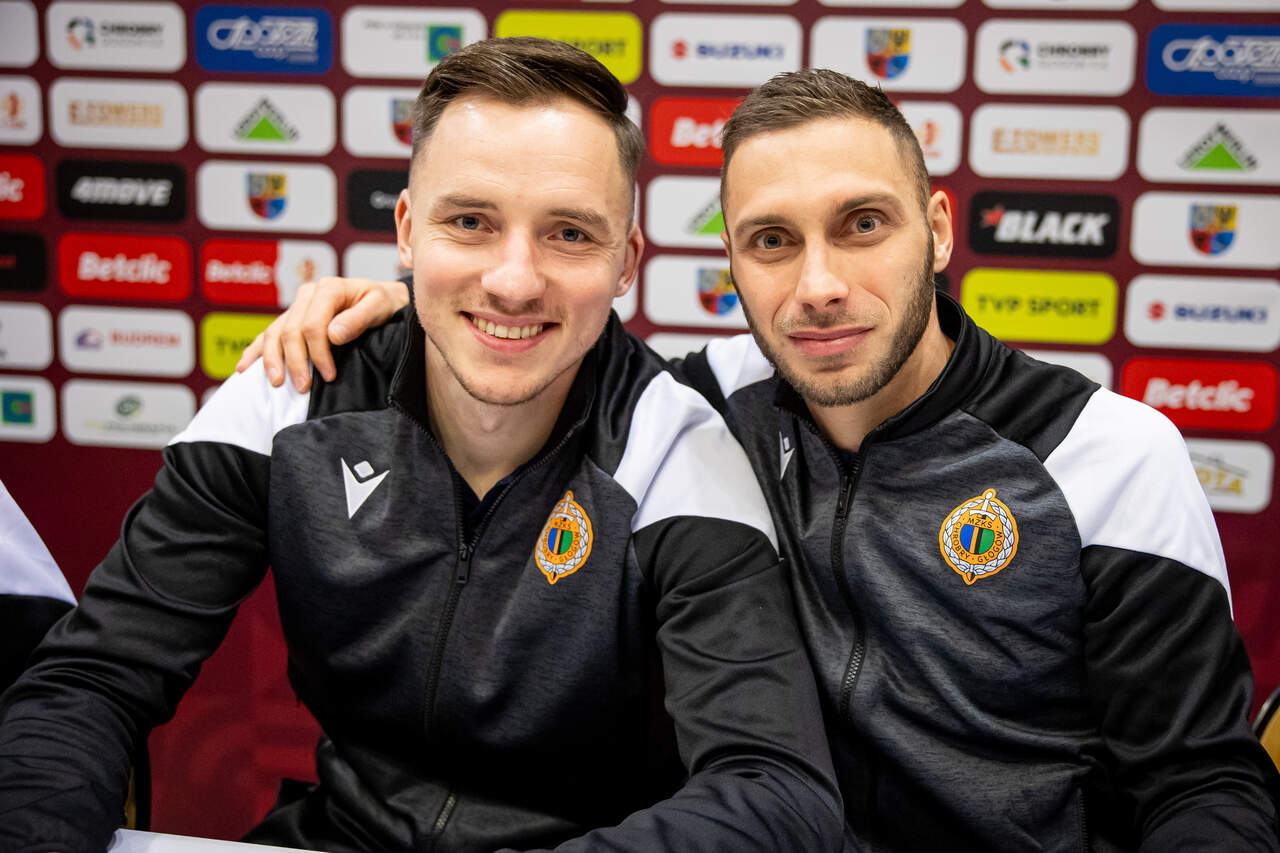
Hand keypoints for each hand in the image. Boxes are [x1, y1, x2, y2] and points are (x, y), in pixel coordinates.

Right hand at [234, 276, 409, 390]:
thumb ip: (358, 319)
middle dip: (295, 362)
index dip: (317, 353)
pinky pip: (267, 334)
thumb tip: (332, 335)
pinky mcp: (291, 319)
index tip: (329, 376)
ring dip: (272, 360)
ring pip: (275, 333)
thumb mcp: (379, 306)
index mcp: (328, 288)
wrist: (382, 299)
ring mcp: (296, 306)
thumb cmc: (382, 303)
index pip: (312, 325)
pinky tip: (244, 368)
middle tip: (303, 387)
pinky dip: (255, 351)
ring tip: (277, 383)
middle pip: (290, 331)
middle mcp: (307, 295)